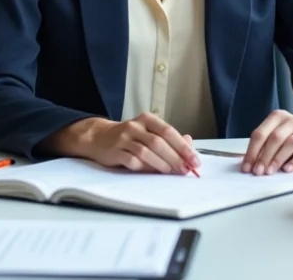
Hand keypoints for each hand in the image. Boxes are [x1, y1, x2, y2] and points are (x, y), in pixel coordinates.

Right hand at [78, 113, 200, 174]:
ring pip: (146, 152)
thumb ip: (168, 138)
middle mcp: (135, 127)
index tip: (194, 160)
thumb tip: (190, 144)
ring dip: (162, 164)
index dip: (183, 147)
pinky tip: (152, 173)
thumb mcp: (148, 132)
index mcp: (147, 120)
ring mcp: (123, 139)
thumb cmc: (128, 137)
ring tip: (172, 172)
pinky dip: (144, 168)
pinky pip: (132, 161)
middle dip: (175, 158)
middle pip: (158, 142)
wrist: (98, 137)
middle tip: (186, 170)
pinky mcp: (115, 152)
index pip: (168, 131)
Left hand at [242, 110, 292, 174]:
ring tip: (269, 172)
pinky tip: (287, 170)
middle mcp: (292, 121)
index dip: (251, 151)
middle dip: (264, 156)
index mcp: (277, 117)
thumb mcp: (275, 136)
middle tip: (258, 171)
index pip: (260, 133)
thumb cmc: (288, 138)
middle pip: (275, 138)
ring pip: (290, 143)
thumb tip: (249, 165)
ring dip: (278, 159)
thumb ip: (263, 147)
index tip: (246, 168)